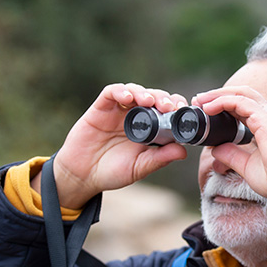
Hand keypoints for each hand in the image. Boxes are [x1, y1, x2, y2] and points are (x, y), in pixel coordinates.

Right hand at [41, 84, 188, 208]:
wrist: (83, 176)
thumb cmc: (112, 172)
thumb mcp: (139, 168)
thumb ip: (159, 159)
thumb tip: (183, 152)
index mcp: (149, 129)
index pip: (166, 111)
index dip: (176, 106)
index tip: (183, 111)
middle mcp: (136, 116)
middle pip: (153, 97)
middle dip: (163, 98)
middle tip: (168, 106)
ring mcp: (118, 111)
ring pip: (134, 91)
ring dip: (144, 92)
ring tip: (149, 101)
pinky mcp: (101, 108)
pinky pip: (111, 92)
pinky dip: (121, 91)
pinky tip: (127, 98)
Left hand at [193, 86, 266, 199]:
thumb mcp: (248, 167)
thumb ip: (232, 156)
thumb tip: (215, 150)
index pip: (243, 106)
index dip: (224, 105)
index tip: (205, 111)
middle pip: (241, 94)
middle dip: (218, 94)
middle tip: (198, 100)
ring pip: (239, 93)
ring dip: (217, 95)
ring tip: (200, 100)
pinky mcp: (266, 118)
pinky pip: (239, 102)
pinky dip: (222, 101)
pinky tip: (209, 108)